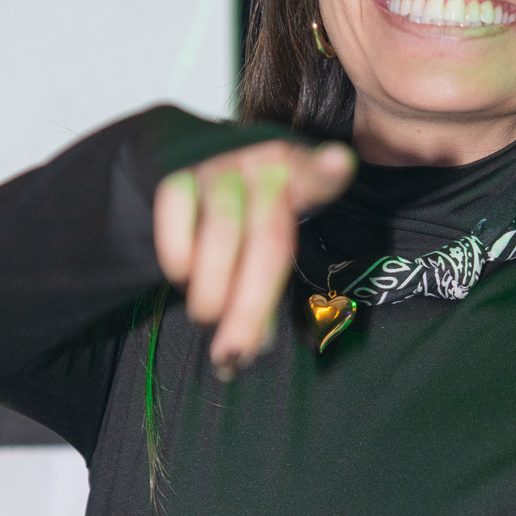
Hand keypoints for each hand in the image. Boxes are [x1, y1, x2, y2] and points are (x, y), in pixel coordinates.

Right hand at [154, 139, 354, 376]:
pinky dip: (178, 256)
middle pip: (266, 238)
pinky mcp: (177, 167)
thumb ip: (267, 285)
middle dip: (249, 306)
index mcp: (296, 177)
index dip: (327, 171)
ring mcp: (219, 163)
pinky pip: (175, 212)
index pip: (317, 176)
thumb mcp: (267, 236)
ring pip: (222, 231)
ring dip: (212, 290)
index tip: (339, 165)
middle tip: (234, 352)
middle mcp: (261, 163)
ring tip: (207, 319)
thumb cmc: (242, 211)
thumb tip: (256, 346)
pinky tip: (182, 279)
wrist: (191, 165)